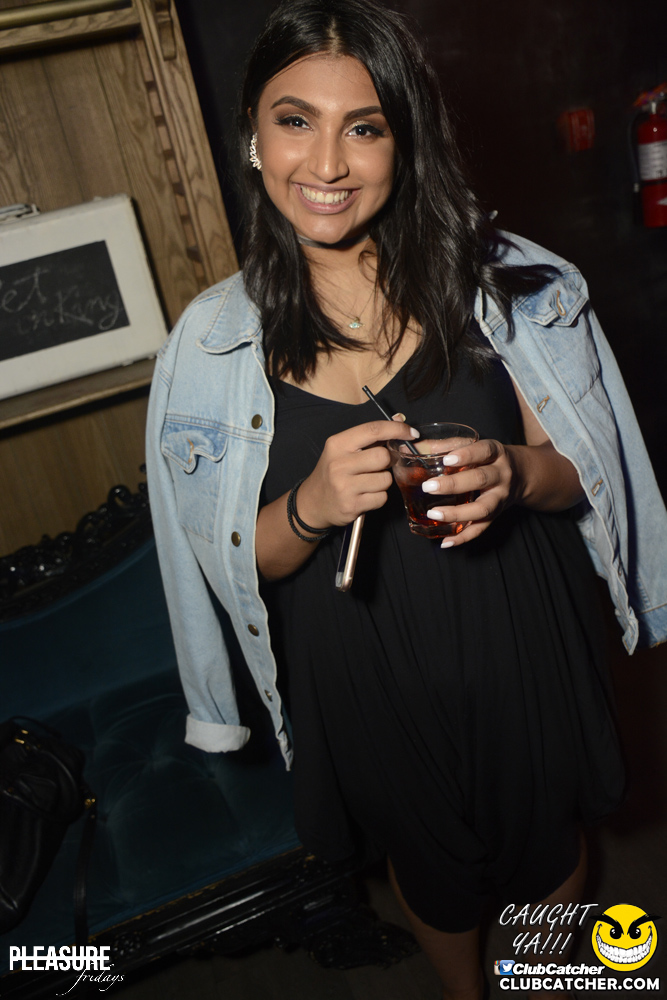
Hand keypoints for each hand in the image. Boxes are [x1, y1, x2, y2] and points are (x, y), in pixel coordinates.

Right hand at [297, 419, 418, 527]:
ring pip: (385, 479)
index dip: (396, 429)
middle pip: (383, 457)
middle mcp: (339, 464)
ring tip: (367, 483)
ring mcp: (344, 486)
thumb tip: (400, 421)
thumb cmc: (333, 473)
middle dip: (387, 462)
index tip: (411, 433)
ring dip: (382, 482)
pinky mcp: (352, 505)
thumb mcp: (343, 450)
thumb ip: (369, 438)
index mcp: (337, 444)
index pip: (373, 430)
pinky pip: (381, 498)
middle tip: (377, 466)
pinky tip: (364, 496)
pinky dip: (378, 497)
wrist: (312, 503)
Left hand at [420, 438, 518, 546]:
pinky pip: (481, 529)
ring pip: (482, 508)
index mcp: (496, 454)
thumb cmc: (489, 458)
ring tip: (434, 514)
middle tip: (428, 487)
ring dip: (457, 513)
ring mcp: (500, 498)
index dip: (467, 455)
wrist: (522, 475)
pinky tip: (445, 541)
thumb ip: (449, 445)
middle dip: (454, 484)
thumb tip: (416, 446)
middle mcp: (502, 475)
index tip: (447, 460)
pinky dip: (463, 537)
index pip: (484, 451)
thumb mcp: (477, 446)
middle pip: (481, 480)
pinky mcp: (496, 516)